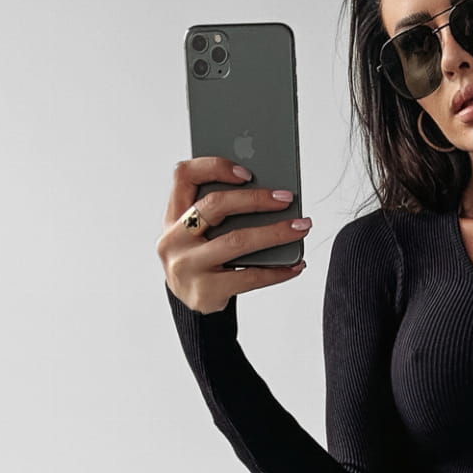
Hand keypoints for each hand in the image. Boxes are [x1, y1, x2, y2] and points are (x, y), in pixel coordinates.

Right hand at [157, 156, 311, 313]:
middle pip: (215, 206)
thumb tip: (268, 194)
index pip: (184, 176)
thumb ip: (216, 212)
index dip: (214, 167)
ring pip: (236, 241)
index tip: (247, 172)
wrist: (189, 304)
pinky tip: (295, 264)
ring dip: (275, 233)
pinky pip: (250, 277)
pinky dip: (278, 271)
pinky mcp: (206, 292)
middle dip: (255, 199)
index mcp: (172, 216)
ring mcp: (188, 267)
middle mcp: (174, 239)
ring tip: (300, 227)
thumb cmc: (200, 259)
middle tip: (285, 198)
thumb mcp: (197, 232)